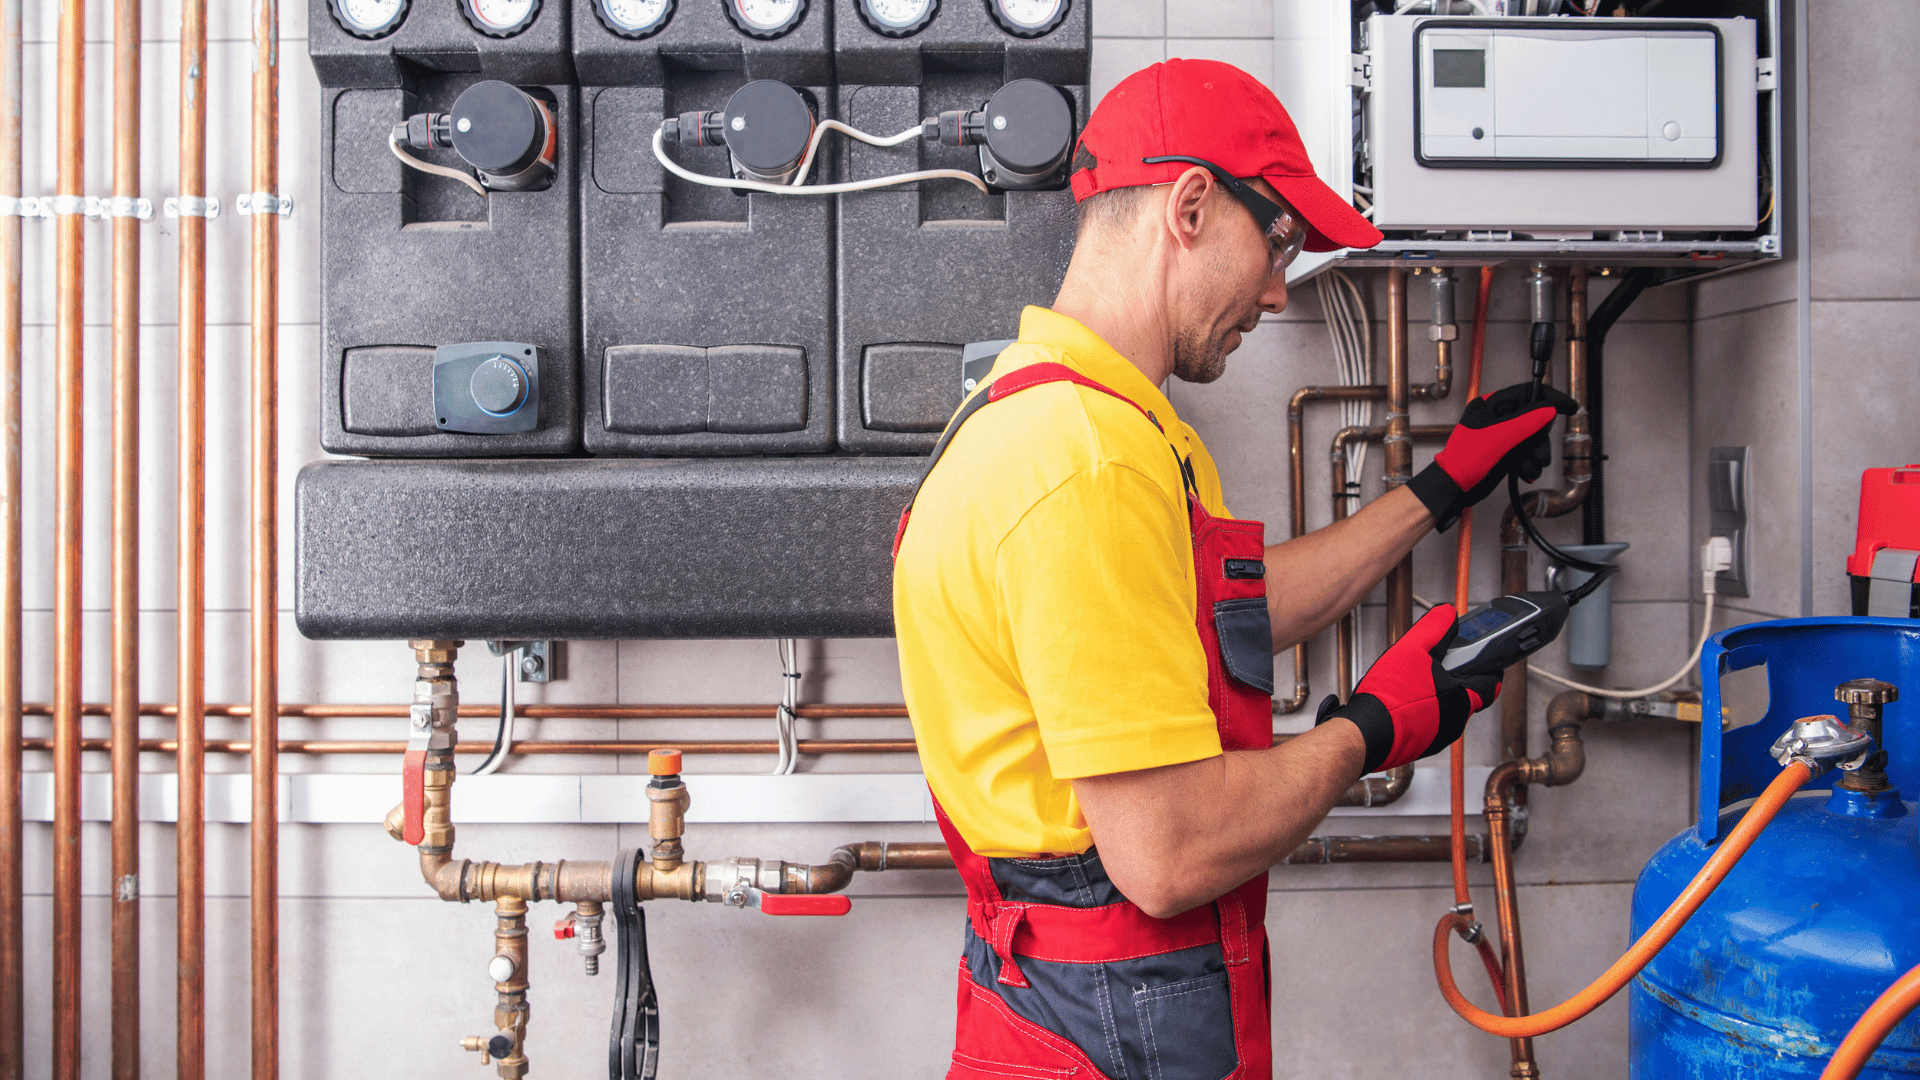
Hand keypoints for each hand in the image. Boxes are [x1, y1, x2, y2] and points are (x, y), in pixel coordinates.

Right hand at [1314, 606, 1500, 775]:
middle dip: (1451, 680)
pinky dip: (1417, 713)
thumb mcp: (1411, 649)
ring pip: (1444, 712)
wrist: (1364, 732)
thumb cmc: (1389, 697)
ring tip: (1409, 684)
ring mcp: (1437, 738)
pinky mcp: (1419, 746)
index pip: (1490, 684)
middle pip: (1464, 696)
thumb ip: (1434, 628)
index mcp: (1462, 699)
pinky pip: (1425, 725)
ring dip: (1433, 697)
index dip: (1485, 668)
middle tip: (1431, 667)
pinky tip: (1398, 702)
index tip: (1477, 659)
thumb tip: (1447, 613)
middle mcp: (1455, 723)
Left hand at [1409, 382, 1578, 530]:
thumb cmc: (1466, 461)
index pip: (1527, 393)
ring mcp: (1503, 435)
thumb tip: (1549, 409)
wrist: (1457, 487)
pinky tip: (1524, 472)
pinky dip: (1530, 463)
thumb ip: (1526, 421)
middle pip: (1535, 418)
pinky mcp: (1507, 451)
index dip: (1550, 399)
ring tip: (1527, 467)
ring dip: (1535, 455)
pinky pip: (1528, 452)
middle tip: (1538, 454)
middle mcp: (1498, 418)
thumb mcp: (1499, 437)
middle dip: (1540, 439)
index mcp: (1491, 406)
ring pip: (1534, 437)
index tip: (1569, 407)